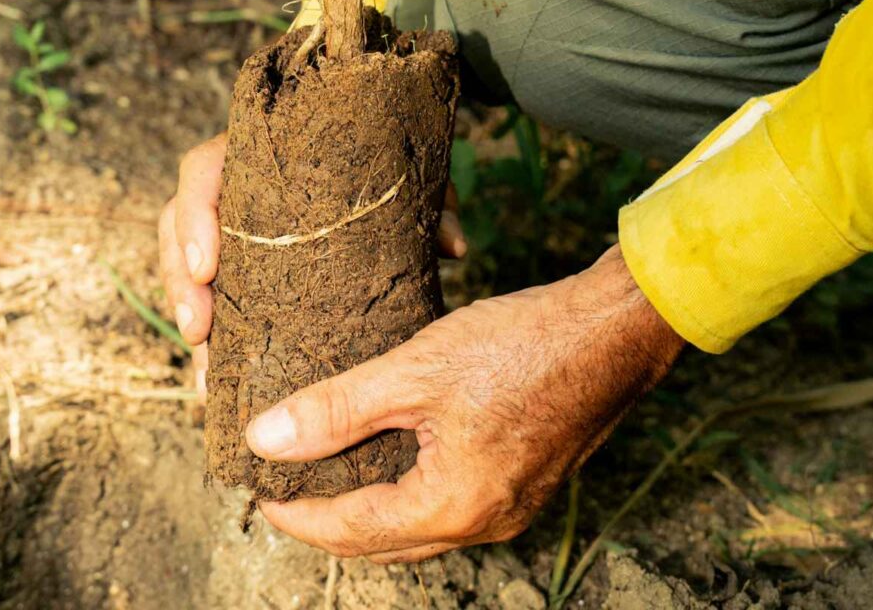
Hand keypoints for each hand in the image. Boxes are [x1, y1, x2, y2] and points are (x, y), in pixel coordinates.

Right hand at [158, 133, 466, 399]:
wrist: (385, 166)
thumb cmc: (388, 169)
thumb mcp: (406, 181)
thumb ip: (428, 204)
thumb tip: (453, 246)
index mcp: (259, 152)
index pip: (203, 169)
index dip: (195, 216)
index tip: (208, 267)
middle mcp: (235, 187)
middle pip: (179, 224)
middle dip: (179, 280)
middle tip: (198, 332)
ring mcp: (231, 228)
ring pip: (185, 265)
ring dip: (189, 315)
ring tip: (206, 369)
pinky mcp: (240, 266)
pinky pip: (211, 298)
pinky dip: (216, 339)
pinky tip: (219, 382)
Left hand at [245, 245, 683, 561]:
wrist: (614, 331)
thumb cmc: (523, 345)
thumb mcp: (414, 371)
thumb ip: (336, 409)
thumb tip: (267, 438)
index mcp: (452, 508)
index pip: (350, 530)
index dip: (295, 513)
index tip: (258, 489)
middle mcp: (483, 523)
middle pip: (383, 541)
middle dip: (328, 520)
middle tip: (285, 483)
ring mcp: (510, 507)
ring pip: (417, 527)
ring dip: (369, 507)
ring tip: (329, 466)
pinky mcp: (525, 482)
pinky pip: (450, 504)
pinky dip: (409, 489)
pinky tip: (392, 449)